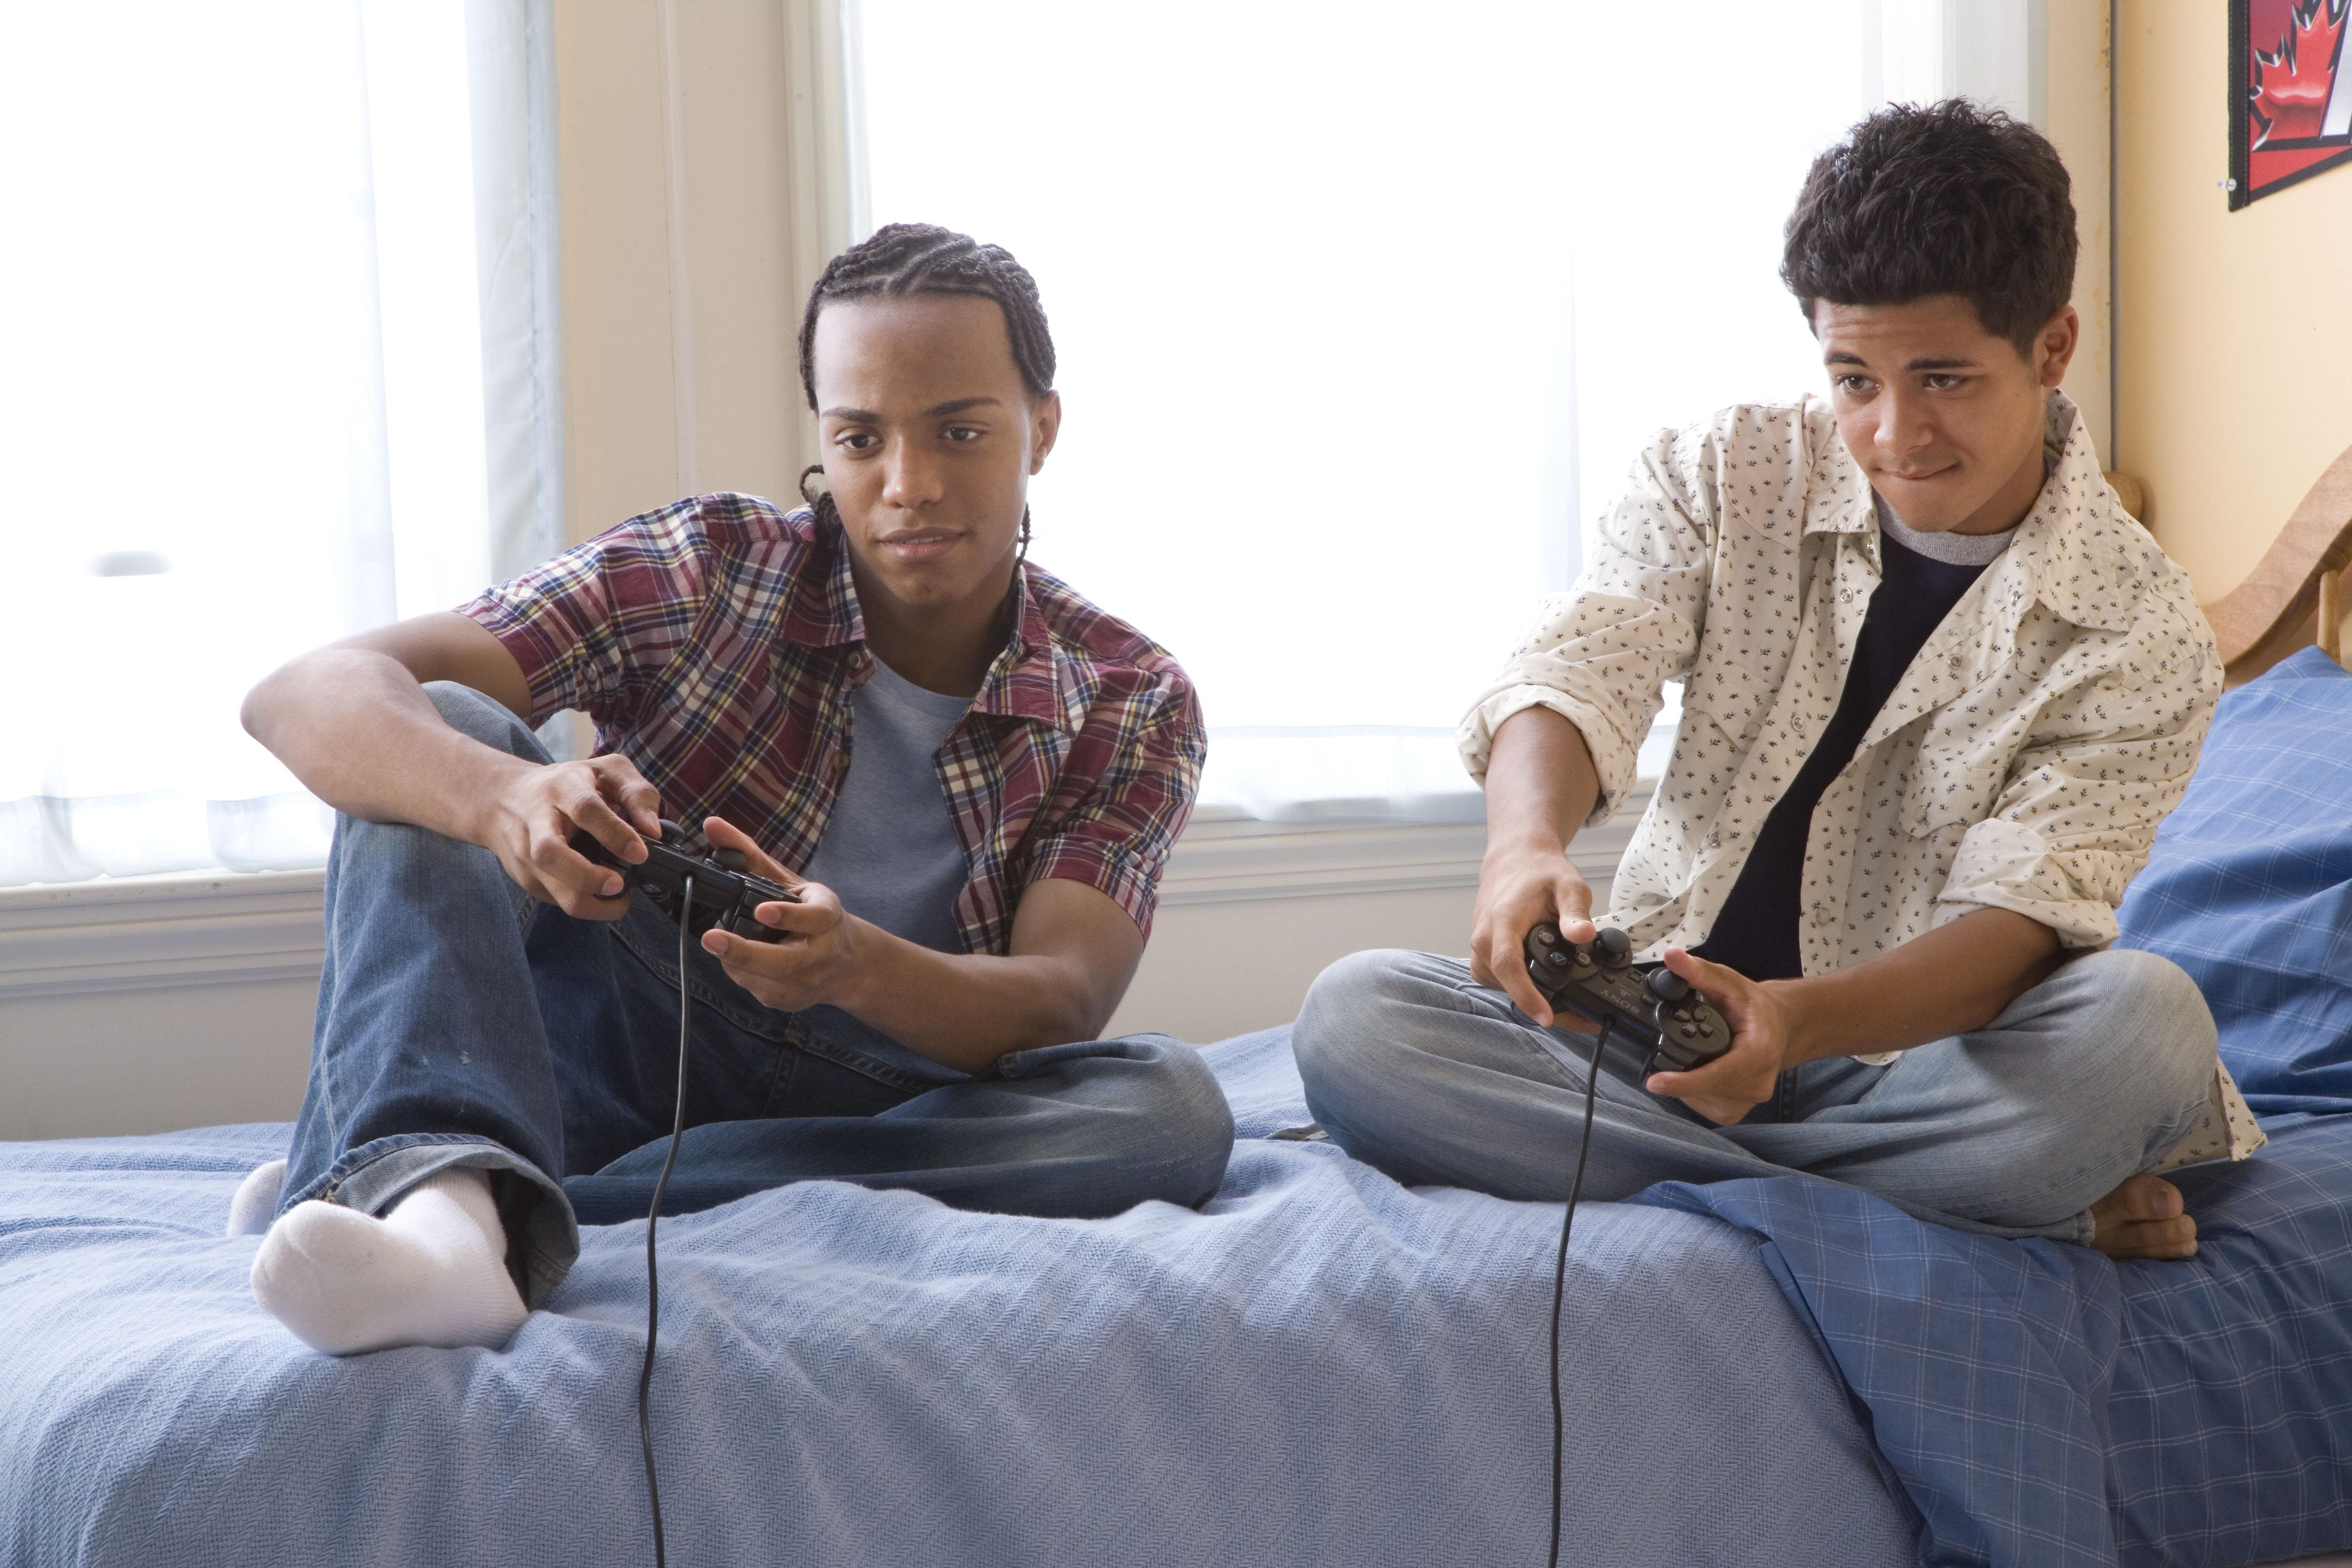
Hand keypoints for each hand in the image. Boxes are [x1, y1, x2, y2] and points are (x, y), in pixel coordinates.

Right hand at [477, 754, 662, 918]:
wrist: (504, 797)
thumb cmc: (567, 784)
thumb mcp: (607, 771)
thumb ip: (637, 793)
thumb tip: (653, 830)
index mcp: (562, 787)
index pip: (585, 808)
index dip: (615, 833)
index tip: (640, 854)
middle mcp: (537, 819)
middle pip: (551, 853)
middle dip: (587, 877)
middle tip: (618, 885)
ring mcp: (525, 851)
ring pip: (549, 887)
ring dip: (587, 902)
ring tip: (617, 899)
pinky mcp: (523, 875)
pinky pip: (553, 899)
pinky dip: (580, 904)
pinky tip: (599, 897)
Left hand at [694, 817, 867, 1011]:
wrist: (849, 964)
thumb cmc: (813, 915)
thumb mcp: (790, 882)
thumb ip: (749, 854)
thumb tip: (712, 825)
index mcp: (828, 917)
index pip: (813, 918)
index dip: (788, 916)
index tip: (762, 910)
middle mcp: (822, 953)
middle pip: (783, 961)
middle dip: (745, 952)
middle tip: (711, 939)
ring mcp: (808, 982)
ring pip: (762, 978)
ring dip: (734, 961)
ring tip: (722, 943)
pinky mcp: (792, 1002)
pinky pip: (756, 989)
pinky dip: (740, 973)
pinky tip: (739, 959)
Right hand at [1469, 836, 1597, 1027]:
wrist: (1514, 859)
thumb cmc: (1539, 871)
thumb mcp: (1568, 885)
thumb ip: (1576, 911)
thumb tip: (1583, 935)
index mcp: (1502, 921)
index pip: (1507, 965)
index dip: (1526, 995)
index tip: (1546, 1016)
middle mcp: (1483, 938)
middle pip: (1506, 984)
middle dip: (1541, 1004)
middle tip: (1581, 1016)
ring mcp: (1479, 948)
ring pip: (1502, 986)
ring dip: (1531, 995)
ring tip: (1567, 998)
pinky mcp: (1482, 954)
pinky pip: (1497, 980)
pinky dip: (1519, 986)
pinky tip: (1541, 981)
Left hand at [1640, 947, 1800, 1124]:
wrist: (1780, 1027)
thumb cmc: (1753, 1006)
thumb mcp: (1728, 983)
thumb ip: (1699, 972)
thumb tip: (1672, 956)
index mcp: (1759, 1052)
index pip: (1718, 1074)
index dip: (1685, 1082)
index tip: (1655, 1082)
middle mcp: (1758, 1082)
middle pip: (1705, 1088)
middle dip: (1681, 1073)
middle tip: (1668, 1052)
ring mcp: (1750, 1100)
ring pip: (1700, 1099)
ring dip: (1685, 1082)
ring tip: (1689, 1057)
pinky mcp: (1738, 1111)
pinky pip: (1704, 1107)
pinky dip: (1693, 1091)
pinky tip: (1697, 1072)